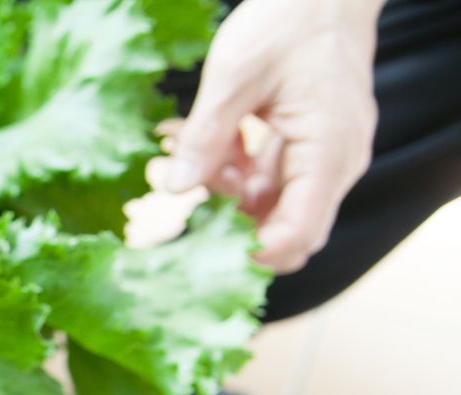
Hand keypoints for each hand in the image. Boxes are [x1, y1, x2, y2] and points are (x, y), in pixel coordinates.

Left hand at [163, 0, 381, 272]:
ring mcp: (329, 154)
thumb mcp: (233, 77)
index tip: (205, 246)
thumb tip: (175, 189)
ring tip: (200, 158)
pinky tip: (214, 149)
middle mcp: (337, 162)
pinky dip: (242, 174)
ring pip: (278, 205)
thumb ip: (206, 137)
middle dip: (239, 225)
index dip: (253, 253)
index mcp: (326, 151)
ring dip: (234, 196)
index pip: (297, 233)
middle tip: (197, 197)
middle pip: (291, 230)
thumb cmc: (287, 22)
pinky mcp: (314, 143)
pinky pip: (277, 179)